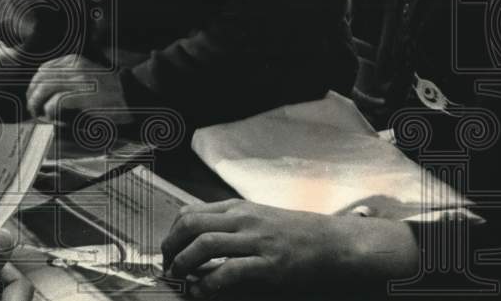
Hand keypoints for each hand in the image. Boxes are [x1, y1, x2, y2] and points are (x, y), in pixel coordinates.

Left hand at [26, 54, 129, 121]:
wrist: (133, 94)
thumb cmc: (111, 90)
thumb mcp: (88, 75)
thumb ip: (69, 78)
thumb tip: (47, 92)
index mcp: (74, 61)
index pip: (44, 69)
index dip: (35, 84)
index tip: (33, 96)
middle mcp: (74, 67)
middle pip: (40, 79)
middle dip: (32, 95)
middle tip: (33, 109)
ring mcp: (78, 81)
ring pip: (44, 91)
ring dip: (37, 105)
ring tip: (39, 115)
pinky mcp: (83, 96)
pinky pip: (56, 103)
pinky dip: (50, 112)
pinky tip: (53, 117)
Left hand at [160, 199, 418, 295]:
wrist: (333, 242)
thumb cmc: (293, 232)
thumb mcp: (257, 217)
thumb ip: (229, 224)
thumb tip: (197, 239)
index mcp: (236, 208)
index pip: (189, 213)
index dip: (171, 234)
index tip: (167, 252)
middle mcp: (242, 219)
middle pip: (190, 225)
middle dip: (170, 248)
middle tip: (168, 268)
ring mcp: (256, 240)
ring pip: (204, 244)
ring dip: (184, 264)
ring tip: (180, 279)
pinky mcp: (269, 263)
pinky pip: (229, 271)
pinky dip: (209, 283)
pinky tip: (202, 292)